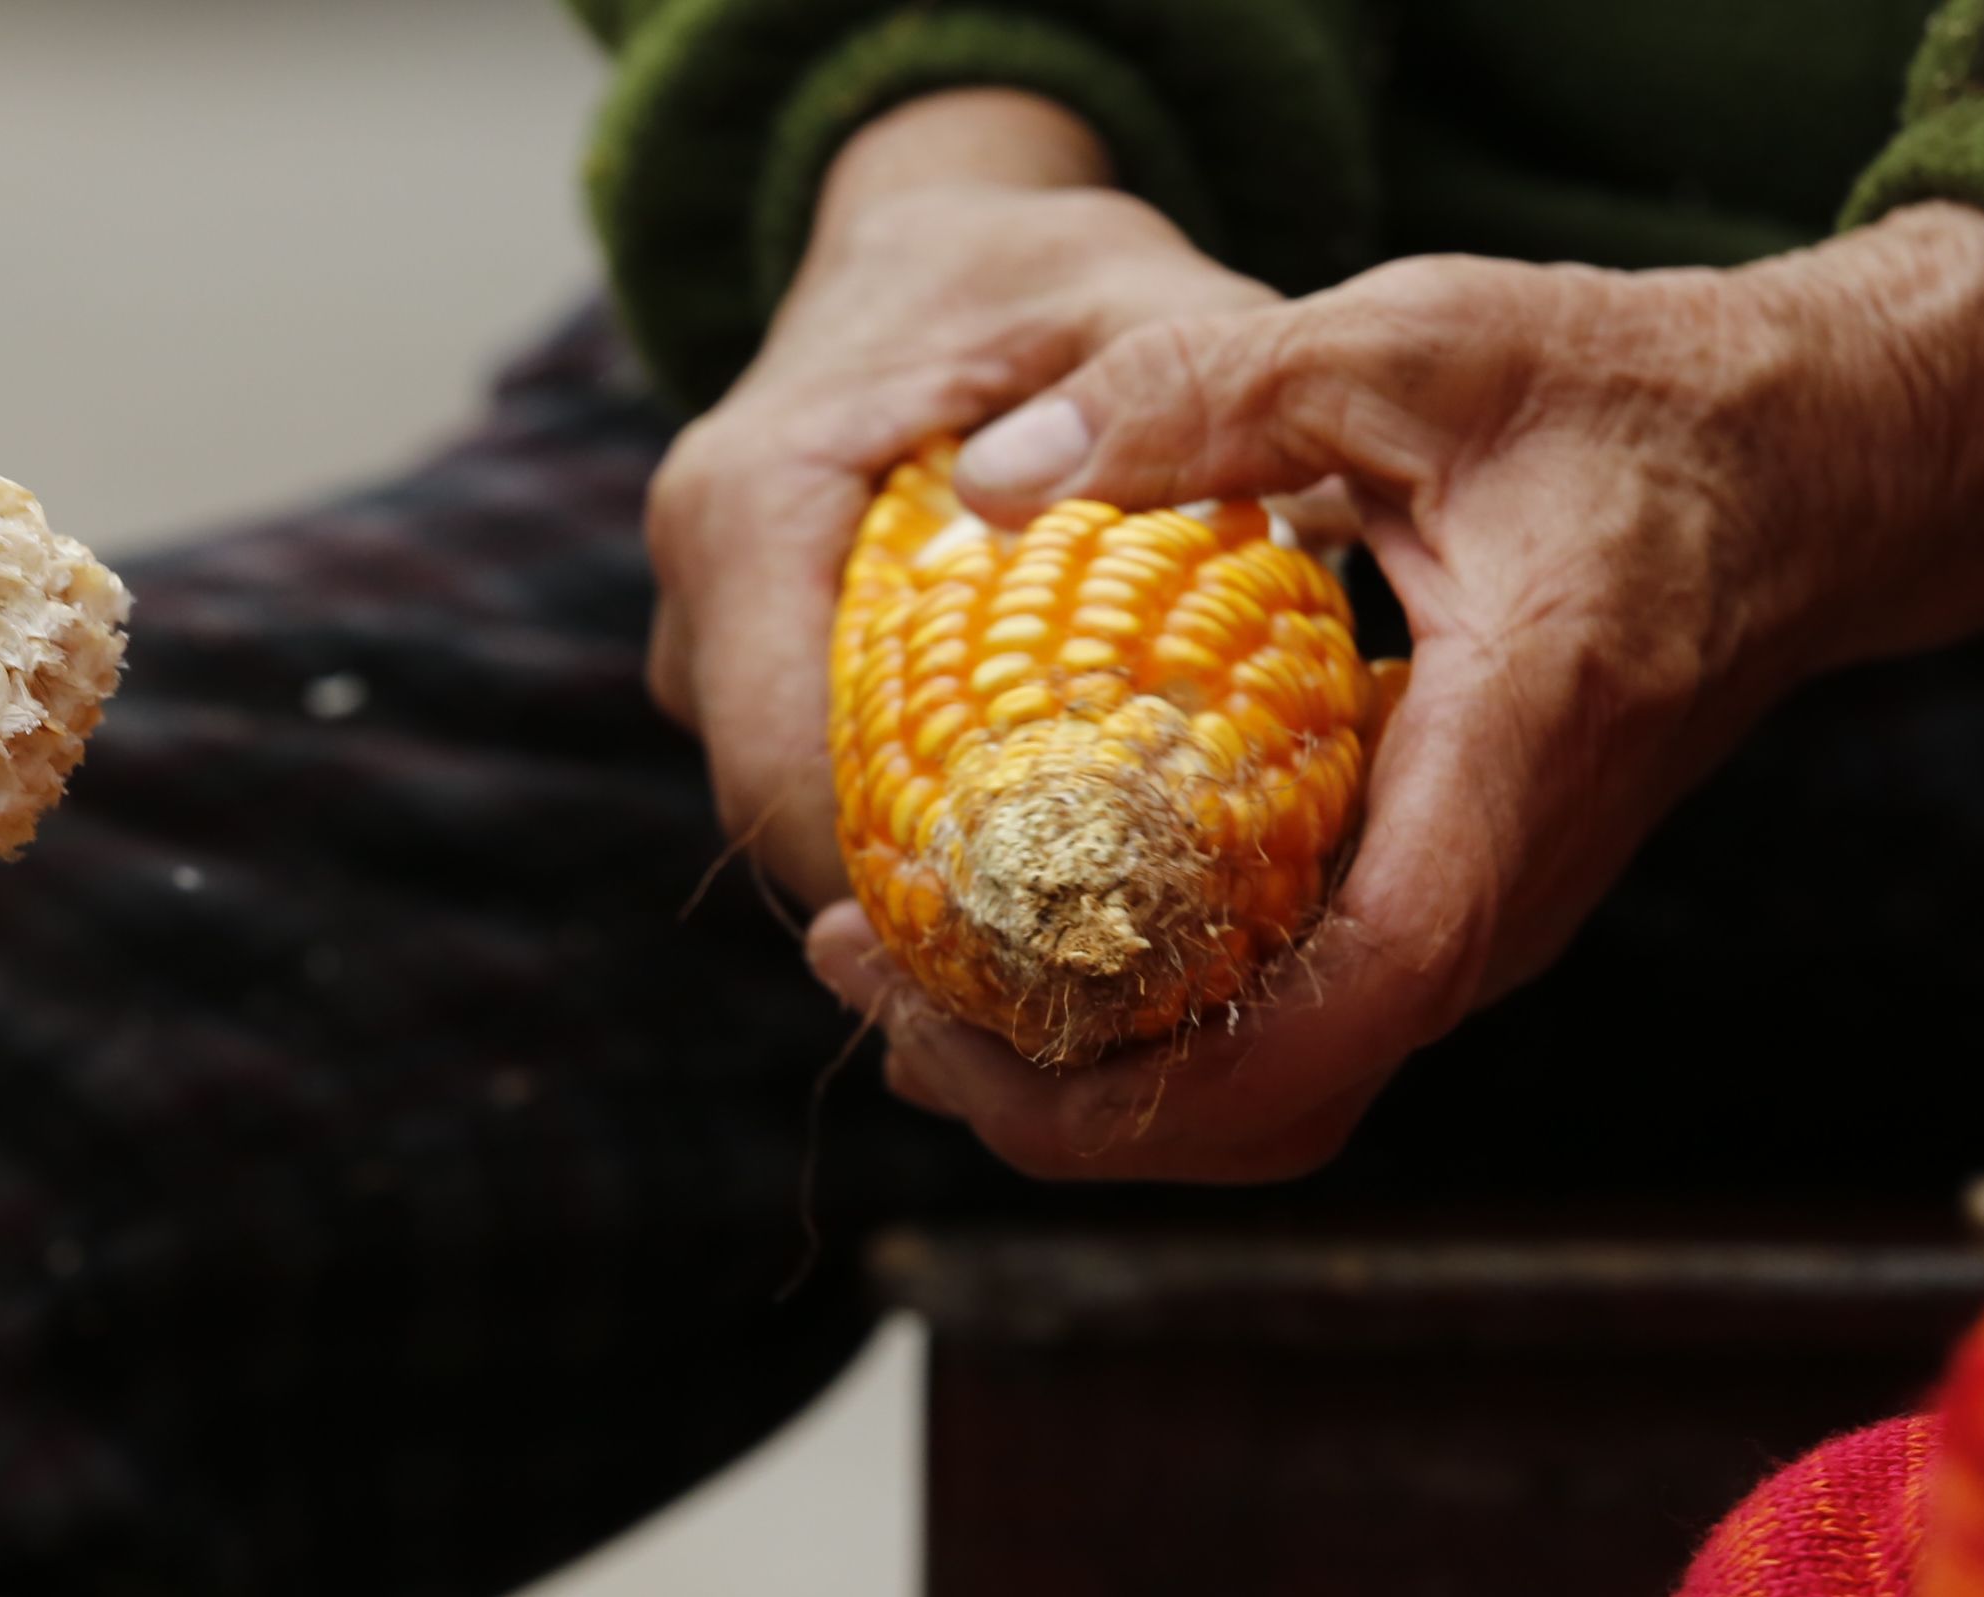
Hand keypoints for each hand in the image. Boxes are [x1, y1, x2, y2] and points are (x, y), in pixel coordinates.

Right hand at [646, 89, 1272, 905]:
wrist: (929, 243)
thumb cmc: (1028, 267)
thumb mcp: (1131, 290)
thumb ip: (1190, 393)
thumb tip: (1287, 524)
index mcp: (747, 508)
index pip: (783, 763)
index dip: (902, 883)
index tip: (1051, 939)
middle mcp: (697, 596)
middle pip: (783, 821)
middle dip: (925, 907)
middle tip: (1089, 967)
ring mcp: (707, 647)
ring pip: (795, 822)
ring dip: (923, 880)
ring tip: (1081, 925)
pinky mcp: (746, 677)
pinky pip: (817, 788)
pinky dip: (919, 831)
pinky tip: (1045, 855)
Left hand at [824, 201, 1983, 1180]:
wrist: (1806, 470)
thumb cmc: (1626, 398)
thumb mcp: (1414, 345)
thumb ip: (1208, 393)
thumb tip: (993, 483)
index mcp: (1508, 776)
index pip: (1340, 1016)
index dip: (1147, 1081)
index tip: (960, 1031)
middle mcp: (1489, 903)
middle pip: (1265, 1109)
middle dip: (1046, 1096)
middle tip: (858, 975)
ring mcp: (1457, 931)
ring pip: (1255, 1098)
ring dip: (1063, 1070)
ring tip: (884, 968)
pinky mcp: (1419, 919)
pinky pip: (1261, 1032)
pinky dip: (1118, 1019)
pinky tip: (987, 930)